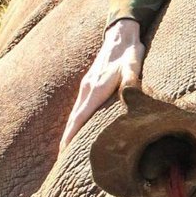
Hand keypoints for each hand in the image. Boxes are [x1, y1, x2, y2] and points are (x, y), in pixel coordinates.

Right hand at [58, 18, 144, 152]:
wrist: (120, 36)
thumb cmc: (129, 53)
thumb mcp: (133, 65)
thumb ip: (132, 78)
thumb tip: (131, 90)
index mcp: (96, 89)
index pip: (80, 117)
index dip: (71, 135)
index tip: (63, 151)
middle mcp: (87, 89)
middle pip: (73, 119)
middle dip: (66, 139)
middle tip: (61, 161)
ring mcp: (86, 87)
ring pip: (75, 114)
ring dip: (70, 131)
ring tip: (66, 151)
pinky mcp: (90, 85)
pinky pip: (80, 108)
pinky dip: (75, 122)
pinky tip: (77, 131)